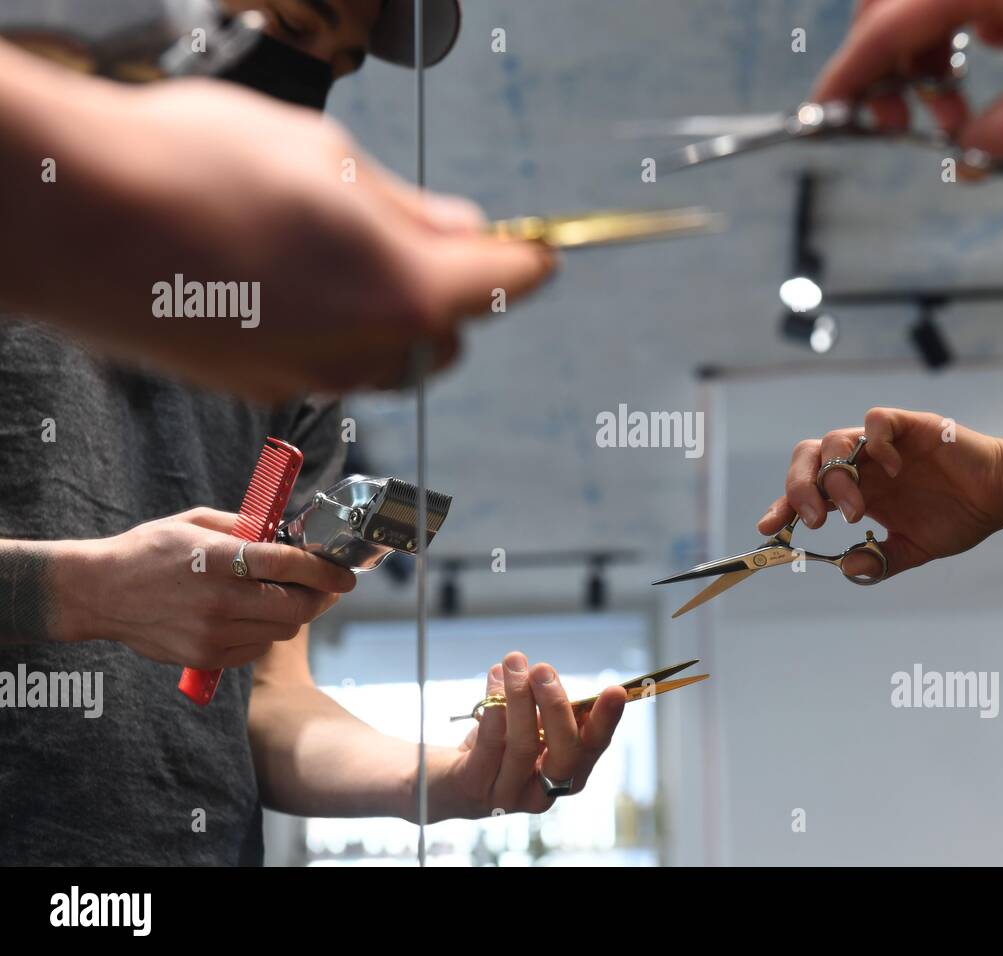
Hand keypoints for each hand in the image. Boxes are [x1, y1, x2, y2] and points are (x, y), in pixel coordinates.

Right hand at [2, 52, 554, 400]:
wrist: (70, 217)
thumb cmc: (196, 162)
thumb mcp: (323, 154)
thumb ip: (406, 206)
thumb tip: (460, 229)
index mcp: (407, 286)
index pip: (507, 279)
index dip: (528, 256)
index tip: (536, 245)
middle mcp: (369, 351)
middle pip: (451, 338)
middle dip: (454, 295)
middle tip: (422, 239)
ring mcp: (311, 378)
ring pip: (390, 363)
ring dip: (393, 319)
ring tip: (340, 255)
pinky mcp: (260, 387)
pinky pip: (329, 369)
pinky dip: (335, 334)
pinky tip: (286, 283)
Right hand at [65, 508, 354, 667]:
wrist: (99, 592)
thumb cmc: (149, 551)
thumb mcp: (196, 521)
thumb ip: (244, 527)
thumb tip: (284, 533)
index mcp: (220, 559)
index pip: (290, 565)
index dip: (325, 570)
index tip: (344, 574)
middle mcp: (220, 600)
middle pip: (296, 607)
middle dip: (320, 597)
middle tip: (327, 588)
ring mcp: (213, 633)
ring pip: (281, 630)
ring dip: (293, 615)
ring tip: (288, 597)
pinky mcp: (206, 656)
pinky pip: (256, 647)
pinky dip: (266, 632)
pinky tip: (255, 615)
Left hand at [427, 652, 626, 817]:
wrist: (442, 780)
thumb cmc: (494, 747)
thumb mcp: (529, 727)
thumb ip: (547, 710)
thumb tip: (552, 677)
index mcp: (565, 774)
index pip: (592, 747)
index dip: (606, 720)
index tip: (616, 690)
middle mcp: (542, 792)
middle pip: (564, 753)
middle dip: (557, 706)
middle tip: (544, 670)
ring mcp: (508, 795)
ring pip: (523, 745)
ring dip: (520, 696)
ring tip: (515, 662)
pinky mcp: (474, 787)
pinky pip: (489, 744)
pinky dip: (494, 707)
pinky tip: (495, 678)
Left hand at [755, 408, 1002, 579]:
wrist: (1001, 495)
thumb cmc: (958, 516)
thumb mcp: (914, 549)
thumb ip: (881, 560)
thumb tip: (847, 569)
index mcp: (856, 491)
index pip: (806, 490)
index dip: (782, 506)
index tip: (768, 527)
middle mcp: (862, 464)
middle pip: (808, 458)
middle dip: (799, 487)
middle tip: (811, 519)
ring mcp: (883, 445)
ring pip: (835, 440)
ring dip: (836, 476)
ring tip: (854, 511)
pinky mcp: (911, 426)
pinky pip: (877, 421)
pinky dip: (875, 443)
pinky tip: (890, 469)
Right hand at [816, 0, 1002, 163]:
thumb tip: (964, 166)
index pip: (883, 28)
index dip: (845, 79)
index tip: (818, 119)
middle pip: (888, 13)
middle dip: (882, 74)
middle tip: (901, 130)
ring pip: (919, 11)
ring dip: (921, 66)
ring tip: (955, 116)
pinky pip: (956, 4)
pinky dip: (954, 44)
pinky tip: (985, 75)